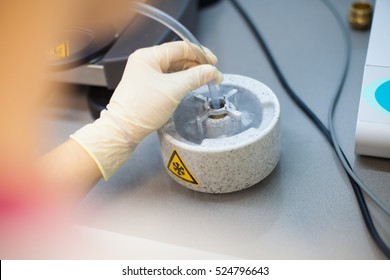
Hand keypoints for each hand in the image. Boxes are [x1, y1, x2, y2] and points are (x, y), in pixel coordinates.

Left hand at [71, 41, 222, 178]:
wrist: (123, 130)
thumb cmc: (142, 108)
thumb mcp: (173, 90)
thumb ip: (195, 77)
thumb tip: (213, 71)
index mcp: (148, 56)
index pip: (180, 47)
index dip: (200, 54)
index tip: (214, 63)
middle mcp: (146, 62)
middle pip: (177, 57)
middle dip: (196, 65)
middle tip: (212, 74)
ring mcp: (146, 75)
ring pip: (174, 69)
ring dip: (190, 73)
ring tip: (205, 80)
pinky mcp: (147, 87)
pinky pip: (168, 79)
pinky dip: (181, 81)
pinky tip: (191, 86)